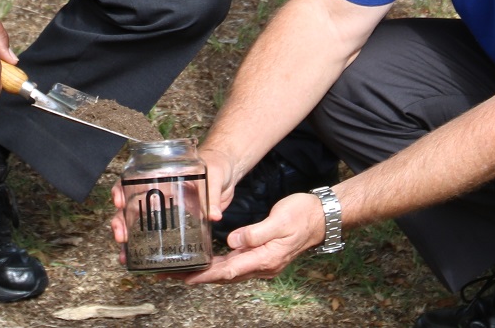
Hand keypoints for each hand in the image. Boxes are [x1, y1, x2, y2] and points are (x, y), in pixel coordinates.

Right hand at [110, 144, 244, 270]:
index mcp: (162, 178)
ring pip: (139, 226)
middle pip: (130, 208)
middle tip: (121, 236)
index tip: (119, 202)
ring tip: (125, 256)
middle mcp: (159, 195)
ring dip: (129, 241)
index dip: (120, 191)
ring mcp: (167, 211)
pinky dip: (149, 250)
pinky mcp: (178, 225)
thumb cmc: (217, 164)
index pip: (133, 181)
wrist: (228, 172)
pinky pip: (160, 237)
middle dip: (121, 222)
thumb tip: (213, 216)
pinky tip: (141, 263)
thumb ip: (213, 194)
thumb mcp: (214, 174)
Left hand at [183, 191, 326, 283]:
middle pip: (224, 275)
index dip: (206, 275)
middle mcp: (262, 266)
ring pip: (229, 272)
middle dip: (198, 276)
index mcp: (266, 258)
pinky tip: (208, 261)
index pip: (229, 270)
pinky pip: (236, 264)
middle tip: (172, 275)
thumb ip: (255, 232)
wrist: (322, 217)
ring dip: (206, 272)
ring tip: (183, 271)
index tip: (186, 279)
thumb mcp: (280, 220)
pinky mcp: (262, 256)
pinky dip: (220, 265)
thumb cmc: (302, 215)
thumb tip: (232, 242)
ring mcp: (263, 263)